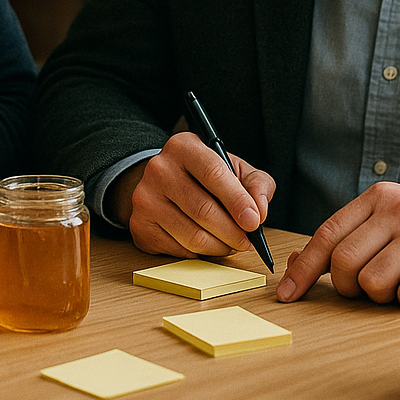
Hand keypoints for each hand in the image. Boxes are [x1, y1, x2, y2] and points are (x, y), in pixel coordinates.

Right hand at [117, 132, 275, 257]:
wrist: (163, 182)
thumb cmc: (205, 175)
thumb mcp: (234, 168)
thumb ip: (256, 183)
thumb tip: (260, 211)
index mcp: (184, 146)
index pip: (213, 173)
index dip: (237, 200)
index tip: (254, 221)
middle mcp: (159, 169)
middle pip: (203, 210)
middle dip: (233, 232)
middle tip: (247, 241)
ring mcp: (145, 198)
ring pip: (192, 235)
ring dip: (220, 246)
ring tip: (231, 243)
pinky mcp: (139, 225)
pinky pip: (178, 249)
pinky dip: (200, 253)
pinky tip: (209, 244)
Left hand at [276, 185, 399, 307]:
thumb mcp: (391, 215)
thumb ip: (351, 235)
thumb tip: (300, 265)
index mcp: (377, 197)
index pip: (327, 234)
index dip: (304, 268)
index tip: (288, 295)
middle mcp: (396, 209)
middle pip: (345, 262)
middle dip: (348, 286)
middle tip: (365, 286)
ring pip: (372, 282)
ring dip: (380, 295)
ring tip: (398, 281)